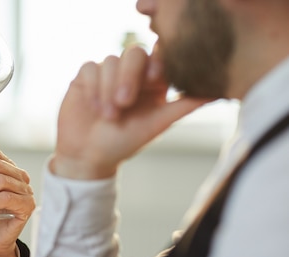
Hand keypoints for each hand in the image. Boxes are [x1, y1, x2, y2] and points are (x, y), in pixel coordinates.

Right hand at [53, 44, 210, 179]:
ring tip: (108, 115)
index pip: (159, 55)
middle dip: (129, 76)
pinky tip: (94, 107)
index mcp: (152, 81)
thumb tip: (218, 94)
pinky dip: (93, 87)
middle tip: (124, 102)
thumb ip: (184, 105)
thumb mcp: (157, 125)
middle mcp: (130, 73)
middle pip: (134, 53)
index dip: (158, 60)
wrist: (88, 157)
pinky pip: (90, 67)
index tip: (155, 78)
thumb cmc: (124, 144)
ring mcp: (107, 73)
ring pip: (110, 60)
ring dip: (108, 88)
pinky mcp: (85, 77)